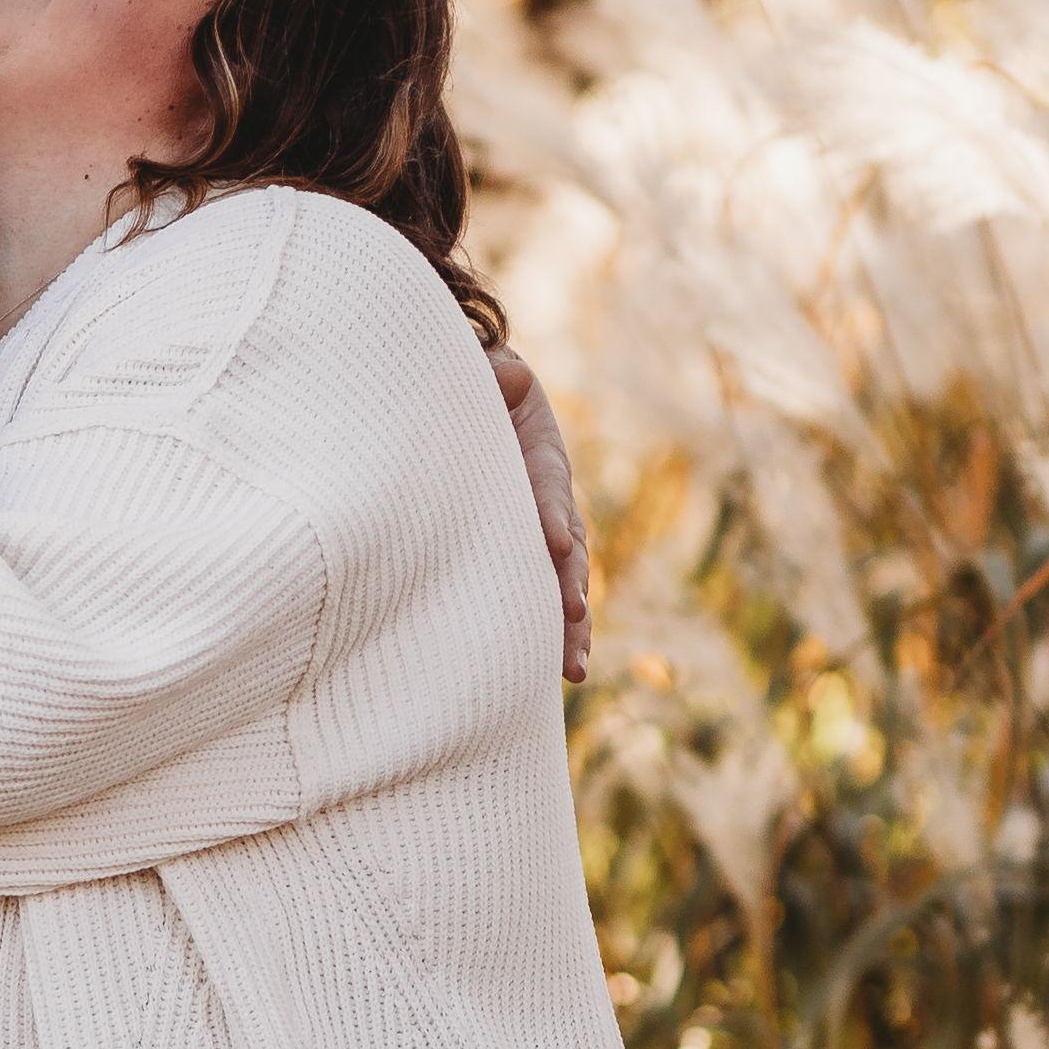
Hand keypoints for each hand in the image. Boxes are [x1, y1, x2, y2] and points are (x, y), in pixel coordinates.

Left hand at [489, 336, 594, 690]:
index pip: (545, 486)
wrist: (479, 411)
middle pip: (568, 547)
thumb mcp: (483, 374)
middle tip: (570, 615)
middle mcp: (552, 500)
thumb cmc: (474, 390)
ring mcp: (545, 533)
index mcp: (538, 455)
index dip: (550, 511)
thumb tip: (505, 377)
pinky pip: (548, 597)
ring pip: (565, 582)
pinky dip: (558, 633)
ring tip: (573, 666)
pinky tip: (563, 673)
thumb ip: (491, 375)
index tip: (555, 539)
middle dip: (569, 583)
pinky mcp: (531, 558)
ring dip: (571, 624)